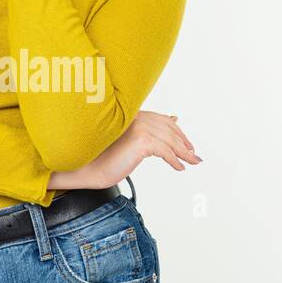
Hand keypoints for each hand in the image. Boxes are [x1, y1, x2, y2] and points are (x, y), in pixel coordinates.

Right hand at [78, 110, 200, 189]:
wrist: (87, 167)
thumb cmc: (103, 156)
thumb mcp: (131, 141)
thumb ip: (150, 130)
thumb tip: (175, 118)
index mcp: (134, 114)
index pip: (163, 120)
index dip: (178, 132)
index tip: (188, 145)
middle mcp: (137, 117)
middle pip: (170, 130)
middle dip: (184, 143)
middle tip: (194, 155)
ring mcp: (139, 127)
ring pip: (170, 142)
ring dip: (184, 154)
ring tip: (193, 162)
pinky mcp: (141, 140)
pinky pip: (166, 152)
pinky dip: (174, 161)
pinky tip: (179, 168)